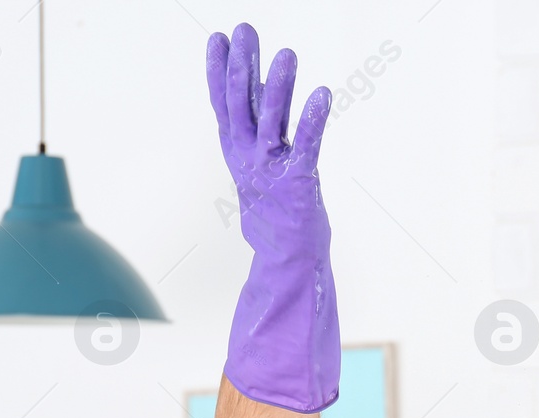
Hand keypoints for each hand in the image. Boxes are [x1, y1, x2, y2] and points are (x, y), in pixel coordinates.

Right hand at [206, 23, 339, 413]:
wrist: (289, 267)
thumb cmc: (281, 221)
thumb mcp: (262, 177)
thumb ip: (260, 145)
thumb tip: (259, 113)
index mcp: (240, 156)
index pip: (224, 106)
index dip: (218, 71)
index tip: (216, 38)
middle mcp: (251, 160)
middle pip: (241, 104)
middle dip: (241, 65)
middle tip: (244, 29)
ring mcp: (273, 172)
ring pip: (272, 121)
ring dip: (278, 87)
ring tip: (286, 53)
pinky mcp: (300, 184)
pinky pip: (307, 146)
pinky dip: (313, 120)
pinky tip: (322, 94)